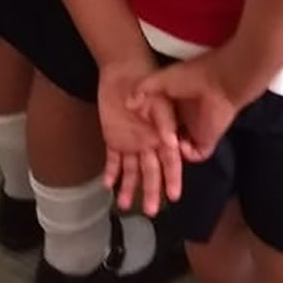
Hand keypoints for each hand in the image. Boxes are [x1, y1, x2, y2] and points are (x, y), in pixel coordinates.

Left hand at [97, 54, 186, 215]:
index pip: (170, 162)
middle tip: (150, 211)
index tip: (174, 197)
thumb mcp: (160, 101)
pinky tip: (108, 185)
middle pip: (151, 172)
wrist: (124, 71)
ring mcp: (131, 142)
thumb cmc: (147, 83)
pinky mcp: (114, 138)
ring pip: (131, 170)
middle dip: (151, 191)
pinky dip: (110, 172)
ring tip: (124, 206)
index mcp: (163, 136)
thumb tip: (173, 144)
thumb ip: (166, 122)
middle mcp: (148, 144)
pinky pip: (112, 159)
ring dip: (129, 187)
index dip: (173, 179)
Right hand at [132, 53, 244, 163]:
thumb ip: (144, 89)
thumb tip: (126, 102)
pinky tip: (179, 145)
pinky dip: (187, 153)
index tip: (136, 137)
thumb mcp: (162, 80)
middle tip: (144, 152)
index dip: (149, 132)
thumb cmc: (191, 77)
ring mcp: (196, 132)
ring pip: (181, 151)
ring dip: (171, 156)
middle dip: (159, 148)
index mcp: (175, 107)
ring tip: (159, 152)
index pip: (159, 125)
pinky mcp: (207, 141)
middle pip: (169, 141)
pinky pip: (195, 154)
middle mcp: (185, 122)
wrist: (218, 81)